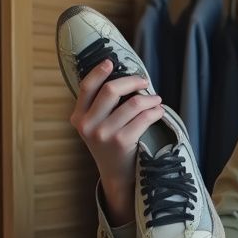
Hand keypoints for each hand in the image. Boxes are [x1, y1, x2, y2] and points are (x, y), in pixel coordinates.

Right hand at [68, 59, 164, 222]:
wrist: (116, 175)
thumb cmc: (110, 145)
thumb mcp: (96, 126)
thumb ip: (100, 106)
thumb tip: (122, 78)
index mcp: (78, 117)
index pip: (86, 87)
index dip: (98, 72)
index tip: (111, 62)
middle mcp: (87, 125)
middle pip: (111, 90)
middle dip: (132, 82)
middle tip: (145, 82)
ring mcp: (104, 134)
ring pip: (132, 103)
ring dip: (150, 98)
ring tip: (157, 100)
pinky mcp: (122, 141)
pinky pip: (144, 118)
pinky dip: (155, 111)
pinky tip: (159, 111)